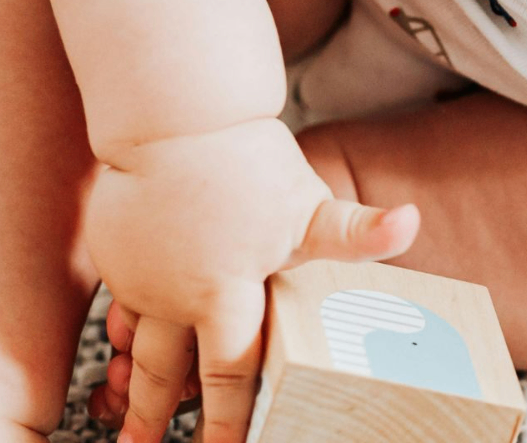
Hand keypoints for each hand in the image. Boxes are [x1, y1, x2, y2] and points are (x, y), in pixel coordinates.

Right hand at [85, 118, 419, 442]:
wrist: (179, 115)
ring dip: (129, 383)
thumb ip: (357, 232)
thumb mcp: (310, 205)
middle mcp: (175, 296)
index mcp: (226, 295)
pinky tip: (120, 346)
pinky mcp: (114, 253)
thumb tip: (412, 222)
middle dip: (155, 416)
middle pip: (164, 372)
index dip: (226, 421)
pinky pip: (115, 304)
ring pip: (133, 343)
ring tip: (119, 416)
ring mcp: (138, 276)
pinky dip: (119, 332)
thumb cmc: (250, 164)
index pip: (230, 375)